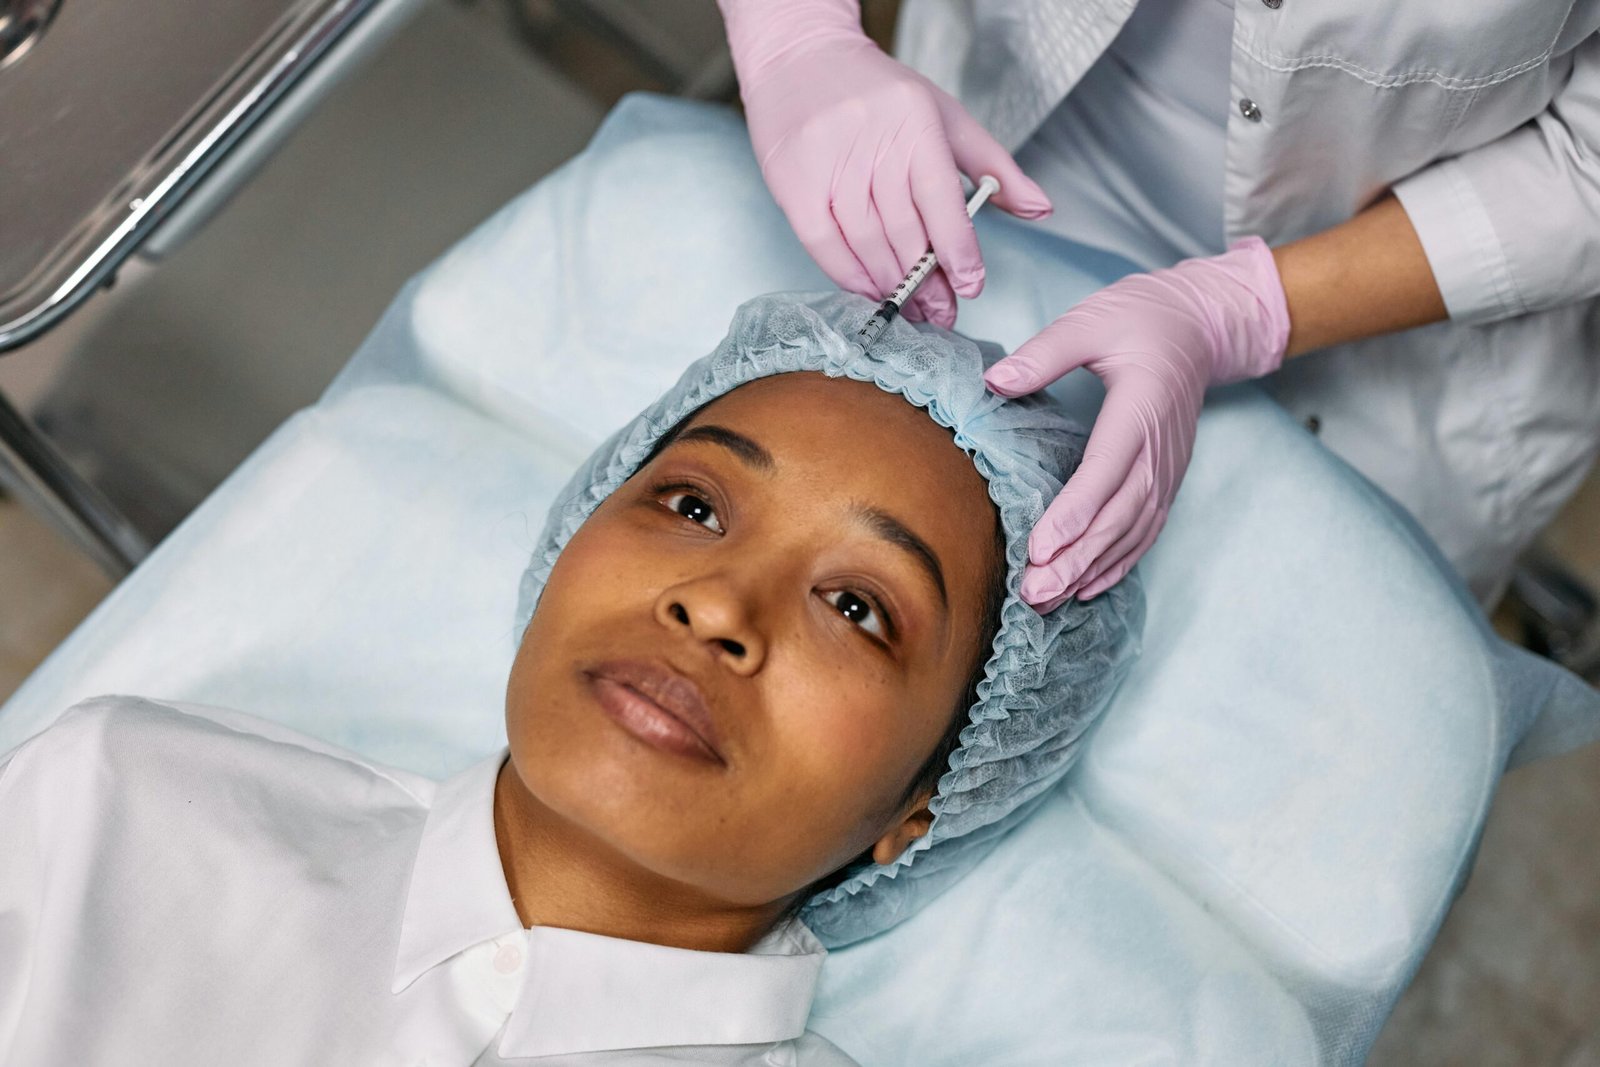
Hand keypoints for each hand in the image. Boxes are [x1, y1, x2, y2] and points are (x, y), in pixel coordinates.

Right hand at [720, 0, 1051, 327]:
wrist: (802, 59)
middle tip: (941, 312)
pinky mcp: (793, 182)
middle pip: (904, 230)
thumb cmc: (880, 93)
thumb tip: (1040, 209)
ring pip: (866, 242)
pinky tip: (868, 289)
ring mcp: (829, 163)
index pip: (941, 200)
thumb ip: (994, 165)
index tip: (970, 285)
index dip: (957, 250)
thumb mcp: (946, 116)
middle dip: (925, 282)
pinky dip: (847, 274)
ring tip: (909, 307)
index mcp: (915, 122)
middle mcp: (871, 141)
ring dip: (890, 284)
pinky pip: (823, 243)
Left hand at [983, 238, 1291, 609]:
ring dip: (1091, 570)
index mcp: (1140, 409)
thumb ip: (1045, 352)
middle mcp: (1159, 449)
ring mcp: (1167, 469)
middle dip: (1075, 559)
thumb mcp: (1091, 321)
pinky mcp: (1166, 479)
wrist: (1201, 325)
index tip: (1039, 548)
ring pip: (1131, 532)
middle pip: (1118, 516)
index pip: (1105, 472)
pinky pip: (1145, 530)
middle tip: (1034, 592)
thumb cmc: (1141, 318)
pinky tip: (1087, 588)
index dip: (1073, 514)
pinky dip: (1118, 563)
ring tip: (1049, 600)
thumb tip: (996, 381)